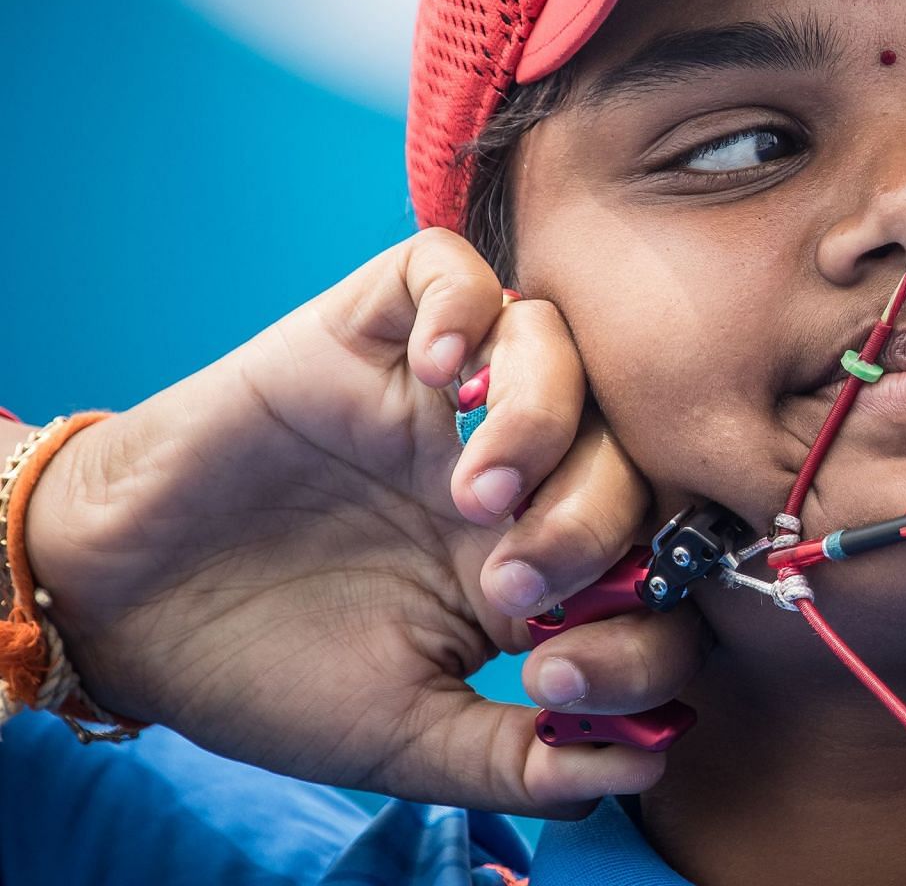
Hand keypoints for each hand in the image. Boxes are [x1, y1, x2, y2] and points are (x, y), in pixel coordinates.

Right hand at [22, 228, 704, 814]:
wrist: (123, 613)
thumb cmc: (267, 670)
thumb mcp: (407, 736)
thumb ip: (520, 757)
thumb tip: (645, 765)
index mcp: (534, 551)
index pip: (656, 546)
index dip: (648, 610)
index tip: (559, 678)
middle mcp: (506, 460)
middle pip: (624, 442)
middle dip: (594, 519)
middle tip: (513, 584)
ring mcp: (439, 392)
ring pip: (554, 341)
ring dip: (544, 416)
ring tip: (475, 490)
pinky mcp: (367, 331)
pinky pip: (446, 266)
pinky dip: (461, 306)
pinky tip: (435, 373)